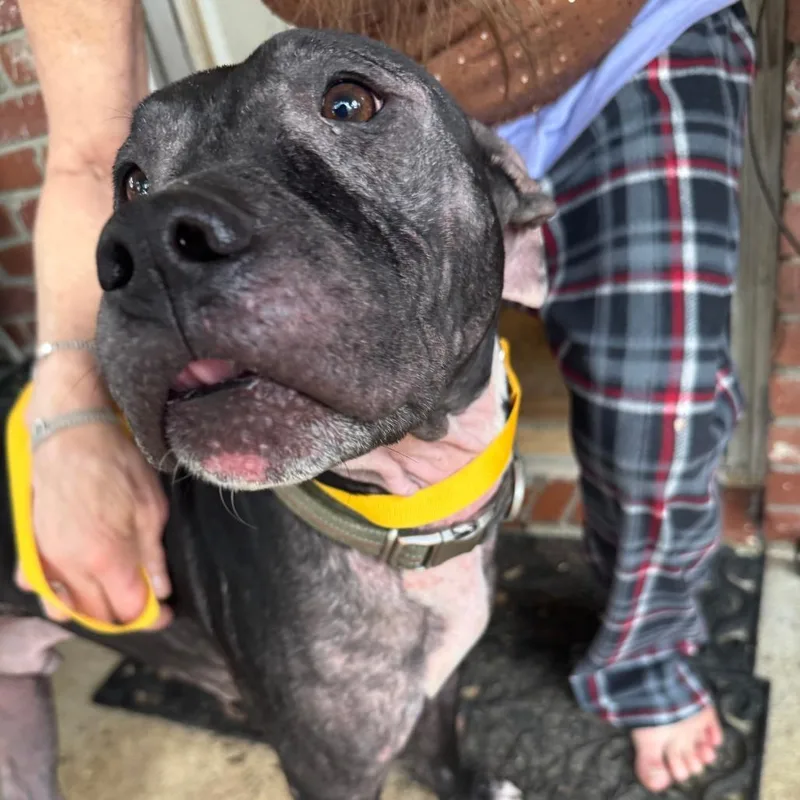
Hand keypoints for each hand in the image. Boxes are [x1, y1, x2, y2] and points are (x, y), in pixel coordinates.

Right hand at [15, 355, 171, 626]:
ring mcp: (46, 558)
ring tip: (112, 596)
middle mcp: (71, 567)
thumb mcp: (150, 506)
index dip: (152, 616)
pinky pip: (40, 584)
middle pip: (98, 614)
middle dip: (124, 615)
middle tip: (143, 601)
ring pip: (66, 606)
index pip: (130, 609)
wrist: (70, 433)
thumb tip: (162, 588)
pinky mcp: (31, 546)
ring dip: (91, 609)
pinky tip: (75, 584)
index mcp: (106, 558)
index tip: (165, 612)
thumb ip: (152, 554)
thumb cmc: (117, 463)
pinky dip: (56, 593)